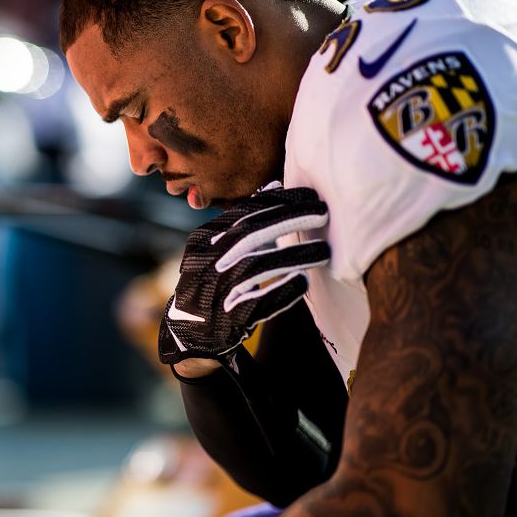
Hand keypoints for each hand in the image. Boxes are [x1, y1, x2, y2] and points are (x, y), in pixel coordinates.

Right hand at [158, 184, 330, 364]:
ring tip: (324, 251)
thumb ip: (244, 221)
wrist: (192, 331)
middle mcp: (204, 261)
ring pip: (254, 266)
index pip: (243, 212)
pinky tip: (303, 283)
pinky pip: (255, 303)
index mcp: (204, 239)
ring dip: (292, 256)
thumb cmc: (215, 282)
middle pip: (249, 234)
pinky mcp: (224, 319)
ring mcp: (212, 290)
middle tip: (323, 214)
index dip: (278, 202)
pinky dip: (279, 292)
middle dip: (289, 220)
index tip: (311, 196)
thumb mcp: (220, 247)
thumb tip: (275, 185)